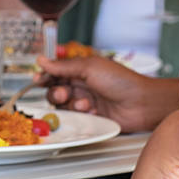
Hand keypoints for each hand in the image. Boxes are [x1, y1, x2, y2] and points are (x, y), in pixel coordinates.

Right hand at [37, 55, 178, 132]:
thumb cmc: (121, 80)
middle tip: (64, 94)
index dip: (46, 76)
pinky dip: (80, 114)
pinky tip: (92, 111)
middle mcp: (81, 84)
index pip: (56, 71)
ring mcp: (85, 101)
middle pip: (55, 89)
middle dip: (56, 92)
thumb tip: (42, 60)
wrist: (140, 103)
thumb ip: (63, 66)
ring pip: (63, 105)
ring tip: (85, 103)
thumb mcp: (89, 67)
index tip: (38, 79)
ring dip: (71, 104)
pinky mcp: (89, 117)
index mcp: (81, 68)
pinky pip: (74, 117)